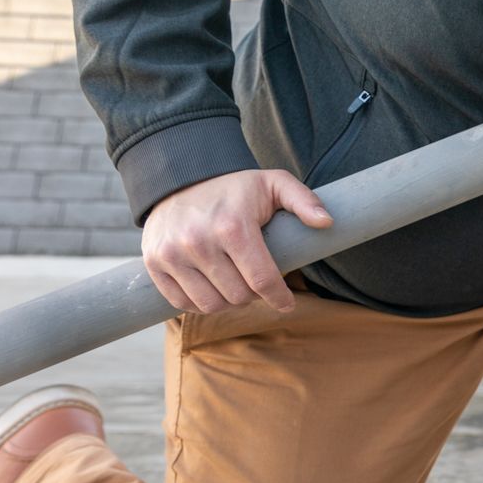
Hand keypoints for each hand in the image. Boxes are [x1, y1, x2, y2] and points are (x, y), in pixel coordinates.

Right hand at [142, 169, 332, 313]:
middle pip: (238, 297)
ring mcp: (172, 254)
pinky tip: (211, 286)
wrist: (179, 177)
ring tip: (235, 283)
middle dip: (253, 294)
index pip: (262, 281)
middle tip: (255, 280)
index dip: (279, 297)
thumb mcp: (273, 183)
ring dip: (228, 301)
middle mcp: (198, 242)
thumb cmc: (234, 187)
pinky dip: (200, 302)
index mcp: (233, 226)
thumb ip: (303, 200)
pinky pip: (182, 303)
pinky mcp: (154, 263)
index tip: (287, 303)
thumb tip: (327, 222)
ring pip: (210, 305)